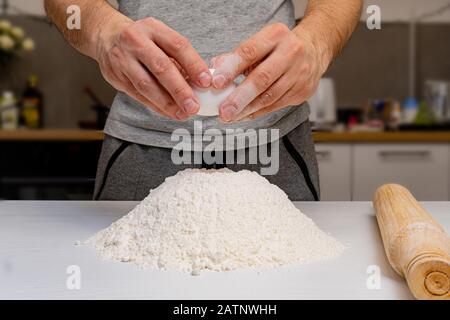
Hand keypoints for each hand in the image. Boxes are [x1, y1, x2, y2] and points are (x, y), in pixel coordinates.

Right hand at [95, 17, 211, 119]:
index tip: (206, 82)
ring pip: (146, 85)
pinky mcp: (116, 76)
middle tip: (193, 106)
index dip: (194, 65)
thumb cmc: (143, 40)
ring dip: (166, 103)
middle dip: (180, 90)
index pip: (178, 46)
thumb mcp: (160, 38)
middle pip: (161, 67)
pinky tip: (168, 112)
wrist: (107, 36)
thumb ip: (178, 58)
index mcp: (153, 28)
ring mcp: (123, 59)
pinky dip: (155, 106)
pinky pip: (138, 95)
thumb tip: (199, 83)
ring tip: (182, 113)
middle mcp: (136, 41)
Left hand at [210, 23, 329, 121]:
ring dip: (247, 109)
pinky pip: (276, 105)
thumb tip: (215, 68)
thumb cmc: (279, 47)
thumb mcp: (260, 43)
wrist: (315, 49)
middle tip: (224, 111)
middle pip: (262, 79)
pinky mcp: (302, 91)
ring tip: (230, 116)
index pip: (249, 52)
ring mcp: (299, 74)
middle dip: (240, 97)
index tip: (216, 83)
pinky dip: (258, 112)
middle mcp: (291, 53)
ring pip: (269, 97)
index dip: (231, 69)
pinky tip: (244, 115)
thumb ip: (236, 56)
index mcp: (275, 35)